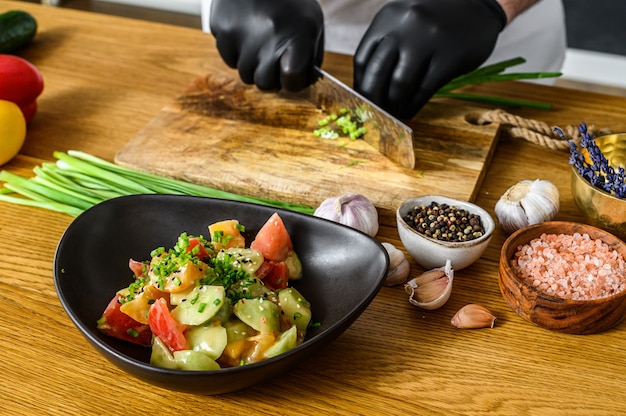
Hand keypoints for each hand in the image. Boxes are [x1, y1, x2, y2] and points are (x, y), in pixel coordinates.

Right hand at [210, 0, 323, 91]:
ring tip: (259, 38)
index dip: (294, 81)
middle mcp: (268, 41)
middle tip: (273, 55)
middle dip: (269, 75)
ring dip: (253, 63)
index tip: (293, 71)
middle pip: (265, 84)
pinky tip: (245, 30)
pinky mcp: (222, 31)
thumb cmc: (289, 1)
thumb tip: (304, 81)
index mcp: (297, 38)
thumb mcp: (312, 23)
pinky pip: (229, 58)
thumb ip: (311, 56)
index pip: (292, 81)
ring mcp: (241, 38)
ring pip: (245, 74)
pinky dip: (237, 51)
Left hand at [354, 0, 506, 118]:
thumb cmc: (437, 18)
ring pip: (399, 84)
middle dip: (372, 99)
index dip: (360, 85)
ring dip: (393, 105)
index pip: (362, 59)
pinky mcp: (449, 58)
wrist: (481, 4)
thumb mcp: (405, 20)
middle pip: (376, 73)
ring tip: (393, 113)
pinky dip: (413, 105)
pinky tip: (410, 110)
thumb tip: (369, 86)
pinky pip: (424, 89)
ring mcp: (427, 41)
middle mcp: (404, 27)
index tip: (362, 99)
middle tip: (374, 113)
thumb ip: (387, 44)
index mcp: (388, 18)